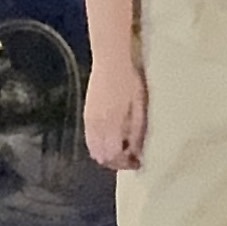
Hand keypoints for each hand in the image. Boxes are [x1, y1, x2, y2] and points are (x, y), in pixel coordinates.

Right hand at [84, 51, 146, 170]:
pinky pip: (89, 138)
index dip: (125, 164)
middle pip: (101, 157)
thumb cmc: (130, 81)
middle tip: (130, 158)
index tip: (137, 162)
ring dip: (106, 154)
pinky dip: (99, 144)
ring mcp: (89, 120)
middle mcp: (96, 126)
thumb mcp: (140, 107)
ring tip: (121, 148)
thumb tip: (136, 154)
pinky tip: (110, 137)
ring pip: (93, 149)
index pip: (113, 157)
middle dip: (116, 162)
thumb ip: (137, 133)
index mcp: (111, 125)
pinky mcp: (86, 113)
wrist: (111, 60)